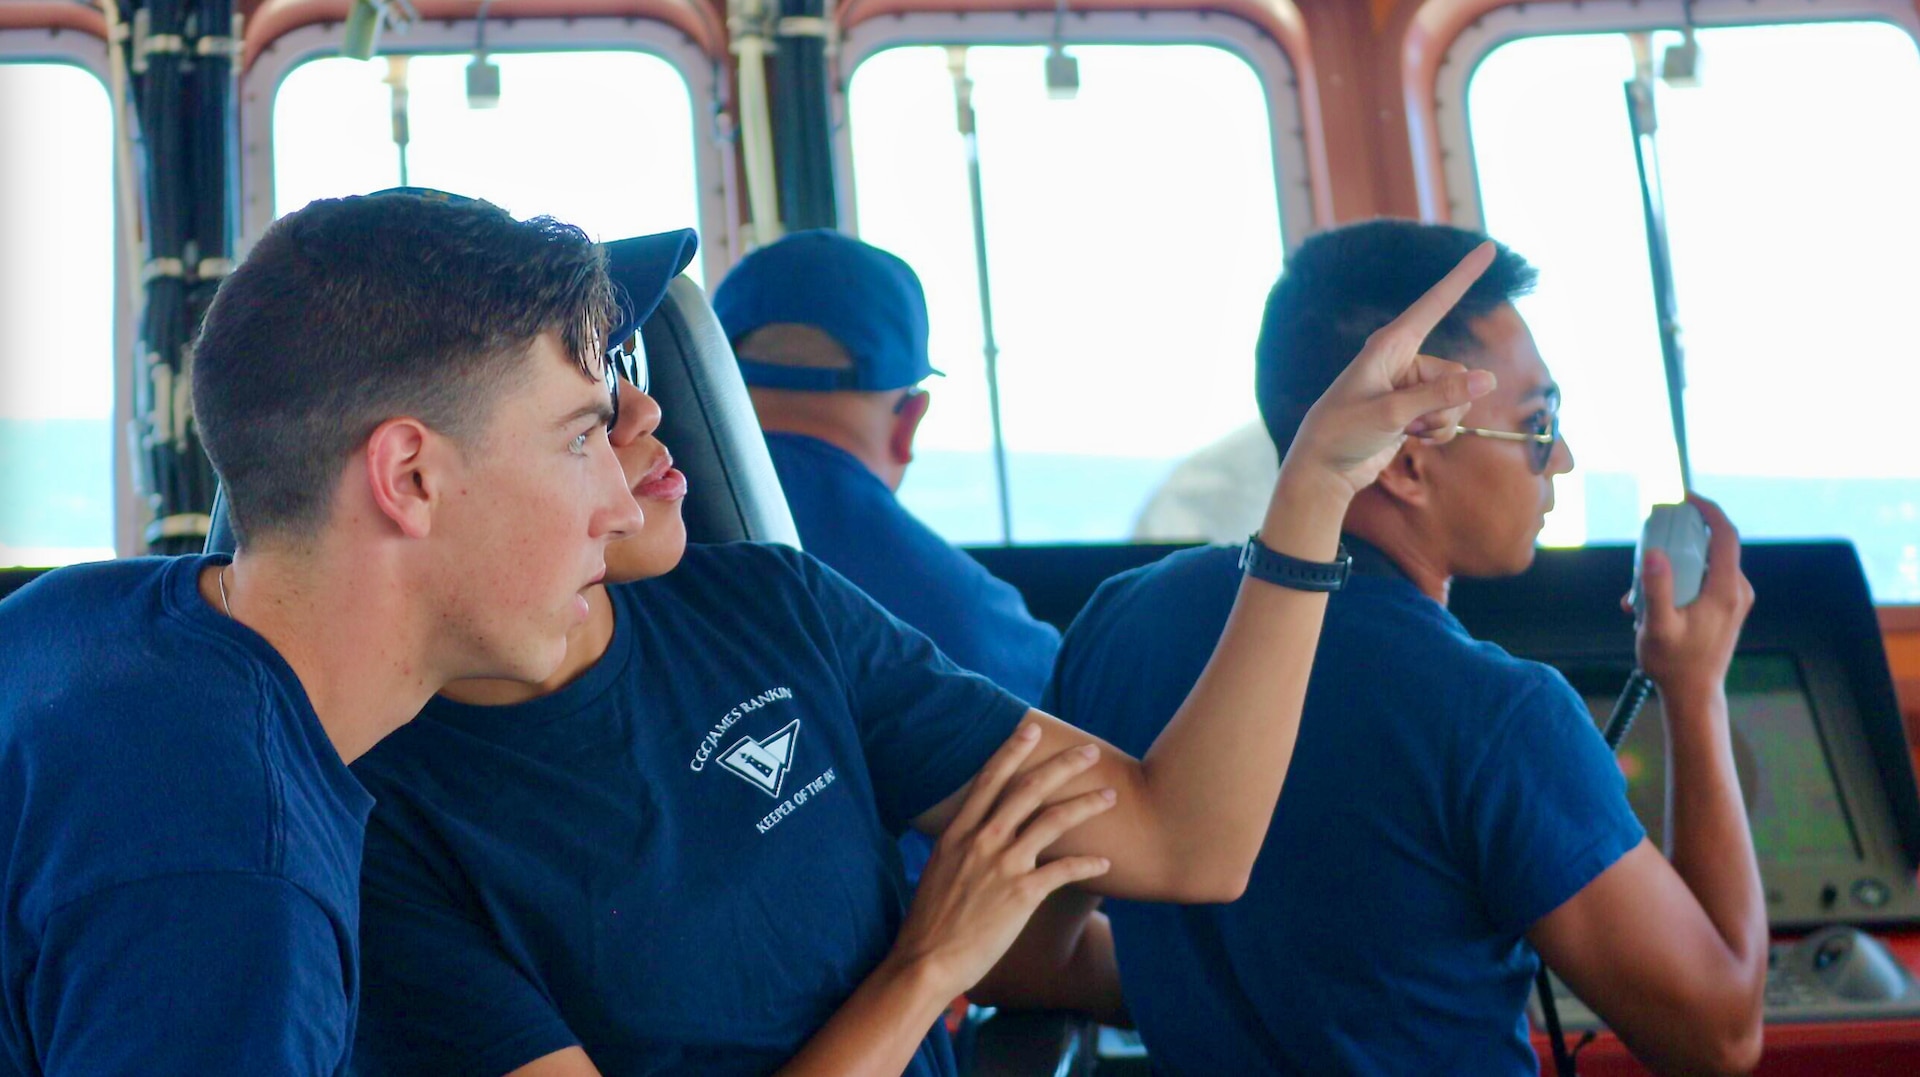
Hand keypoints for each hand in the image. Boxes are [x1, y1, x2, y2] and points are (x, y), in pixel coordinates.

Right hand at [887, 725, 1115, 998]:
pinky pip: (1064, 870)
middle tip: (1090, 750)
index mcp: (958, 832)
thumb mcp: (938, 870)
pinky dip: (1088, 864)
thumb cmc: (929, 922)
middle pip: (1029, 789)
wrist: (925, 961)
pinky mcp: (1021, 895)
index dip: (1012, 750)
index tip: (1032, 729)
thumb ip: (960, 846)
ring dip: (1086, 804)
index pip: (989, 779)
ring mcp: (1003, 866)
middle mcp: (982, 841)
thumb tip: (974, 835)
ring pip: (1053, 821)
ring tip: (1110, 795)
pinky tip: (1105, 864)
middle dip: (1064, 765)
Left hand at [1284, 243, 1500, 497]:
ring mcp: (1410, 386)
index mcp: (1390, 344)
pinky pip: (1448, 416)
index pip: (1435, 303)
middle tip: (1410, 421)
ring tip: (1406, 431)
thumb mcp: (1391, 413)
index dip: (1463, 276)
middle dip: (1446, 403)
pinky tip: (1412, 440)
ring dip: (1440, 421)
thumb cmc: (1343, 432)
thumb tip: (1488, 379)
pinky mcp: (1414, 410)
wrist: (1323, 469)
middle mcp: (1403, 360)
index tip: (1488, 247)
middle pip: (1457, 373)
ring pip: (1457, 397)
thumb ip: (1441, 395)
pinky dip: (1437, 432)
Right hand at [1623, 495, 1754, 704]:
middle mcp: (1736, 590)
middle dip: (1683, 535)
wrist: (1694, 694)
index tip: (1685, 498)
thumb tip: (1654, 553)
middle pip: (1715, 545)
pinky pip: (1706, 579)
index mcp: (1726, 590)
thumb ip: (1655, 589)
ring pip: (1707, 562)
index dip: (1708, 510)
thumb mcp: (1657, 627)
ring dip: (1677, 562)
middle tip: (1653, 535)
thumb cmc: (1674, 664)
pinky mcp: (1727, 608)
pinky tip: (1651, 602)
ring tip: (1642, 585)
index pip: (1725, 535)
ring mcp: (1734, 600)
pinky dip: (1681, 578)